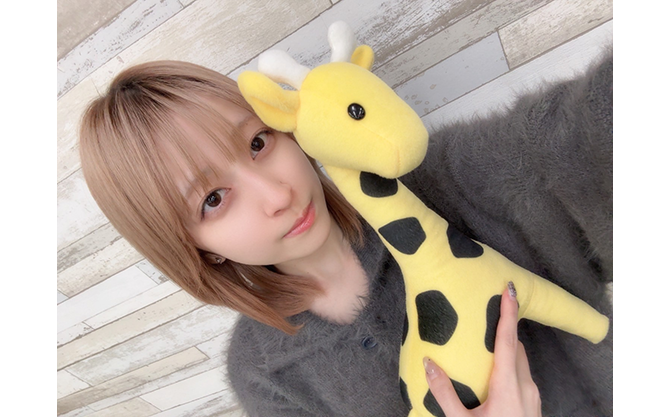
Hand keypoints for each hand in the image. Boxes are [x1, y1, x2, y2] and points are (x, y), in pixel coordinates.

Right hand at [423, 282, 541, 416]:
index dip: (509, 313)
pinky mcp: (534, 406)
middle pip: (517, 347)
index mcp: (508, 386)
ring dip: (507, 349)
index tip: (510, 289)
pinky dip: (510, 366)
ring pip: (521, 362)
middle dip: (504, 330)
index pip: (508, 340)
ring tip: (485, 345)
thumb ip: (444, 393)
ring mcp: (533, 397)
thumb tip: (428, 364)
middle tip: (486, 317)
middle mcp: (526, 387)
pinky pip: (523, 376)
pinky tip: (493, 375)